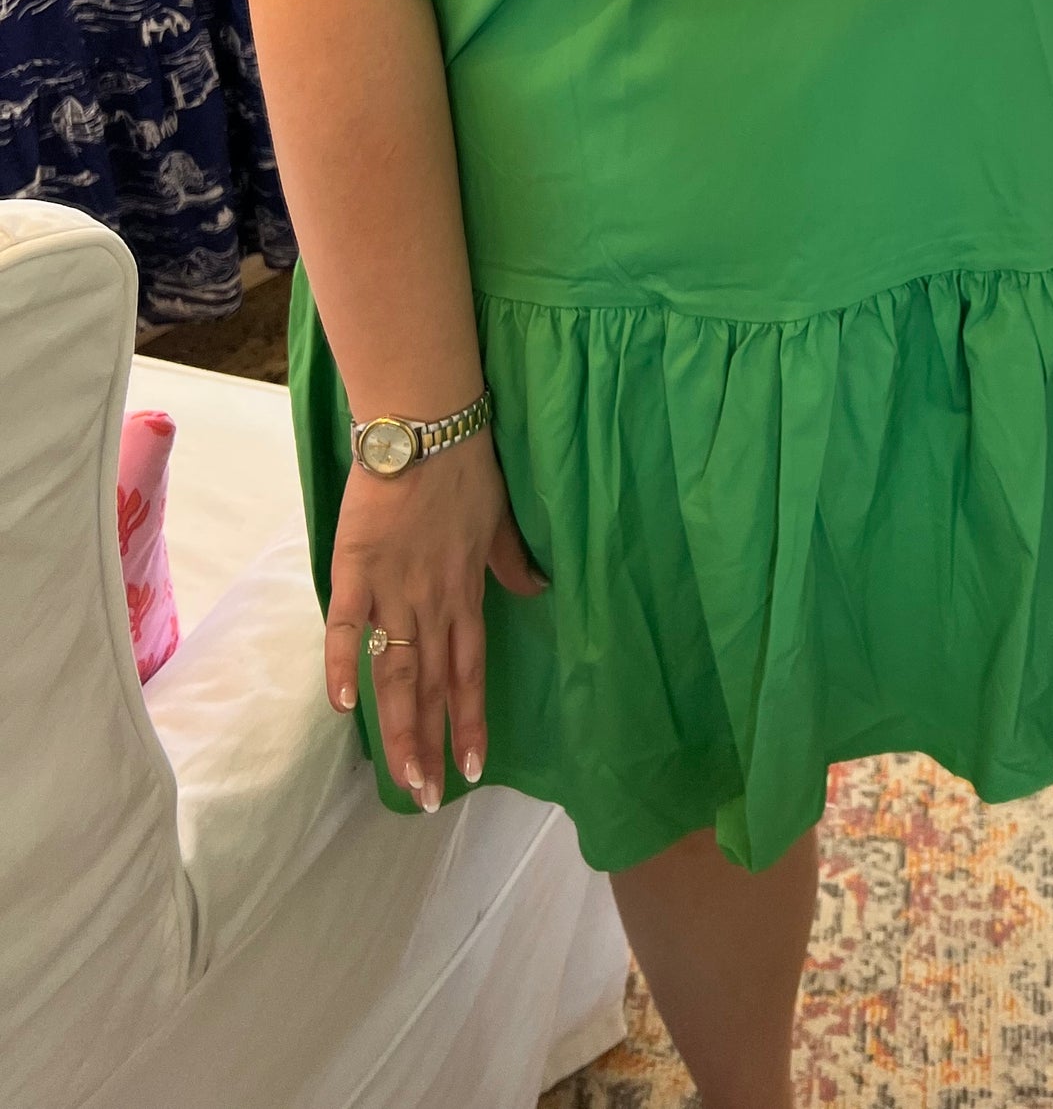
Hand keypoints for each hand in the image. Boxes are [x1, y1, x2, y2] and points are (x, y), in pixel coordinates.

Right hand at [323, 432, 546, 809]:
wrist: (429, 426)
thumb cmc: (468, 468)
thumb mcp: (501, 521)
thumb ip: (512, 563)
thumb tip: (536, 589)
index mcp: (466, 593)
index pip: (470, 672)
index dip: (470, 720)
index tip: (472, 769)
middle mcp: (434, 601)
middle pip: (431, 686)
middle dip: (431, 744)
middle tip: (428, 799)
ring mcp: (394, 588)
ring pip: (397, 672)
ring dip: (400, 727)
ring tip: (403, 776)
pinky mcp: (357, 568)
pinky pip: (348, 625)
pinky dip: (344, 665)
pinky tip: (346, 708)